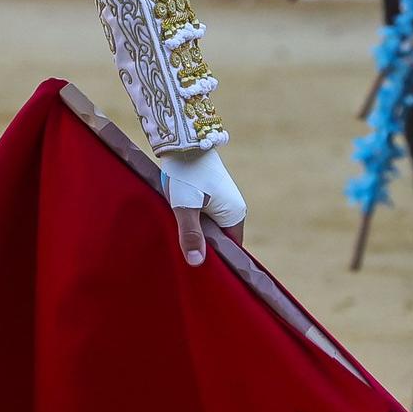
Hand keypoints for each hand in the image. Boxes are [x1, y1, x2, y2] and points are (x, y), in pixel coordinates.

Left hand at [160, 146, 246, 264]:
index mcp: (235, 214)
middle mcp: (233, 208)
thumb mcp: (185, 206)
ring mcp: (222, 199)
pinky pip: (204, 214)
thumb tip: (197, 262)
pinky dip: (193, 220)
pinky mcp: (211, 192)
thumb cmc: (186, 173)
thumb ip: (191, 234)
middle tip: (183, 259)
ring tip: (178, 243)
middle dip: (203, 247)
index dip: (216, 261)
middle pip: (219, 239)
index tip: (198, 271)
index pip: (230, 249)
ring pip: (209, 226)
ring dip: (195, 232)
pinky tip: (178, 223)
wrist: (183, 140)